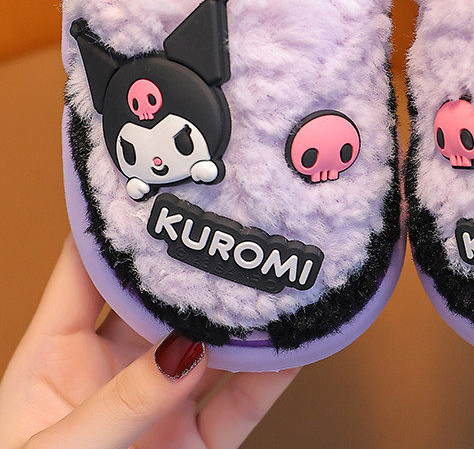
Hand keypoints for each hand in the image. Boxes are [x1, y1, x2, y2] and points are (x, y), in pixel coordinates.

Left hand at [0, 235, 295, 448]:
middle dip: (190, 259)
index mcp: (52, 359)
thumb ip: (118, 405)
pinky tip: (292, 343)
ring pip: (205, 344)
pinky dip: (268, 373)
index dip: (116, 224)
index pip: (87, 270)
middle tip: (228, 215)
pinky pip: (239, 401)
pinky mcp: (194, 444)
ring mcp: (157, 406)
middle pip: (154, 298)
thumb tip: (183, 352)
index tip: (157, 181)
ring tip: (269, 270)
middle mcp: (109, 373)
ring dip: (236, 313)